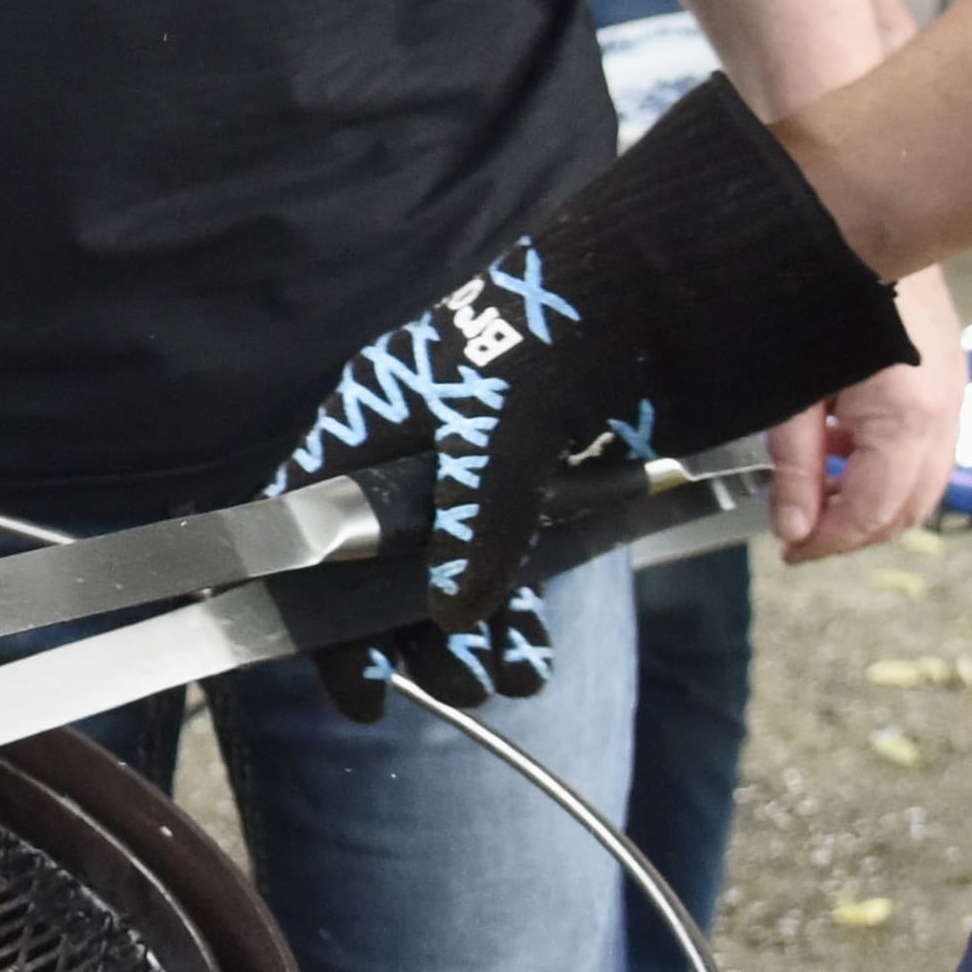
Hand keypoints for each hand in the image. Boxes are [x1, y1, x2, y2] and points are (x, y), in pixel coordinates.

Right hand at [278, 86, 911, 702]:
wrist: (660, 287)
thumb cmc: (556, 329)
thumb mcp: (502, 426)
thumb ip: (473, 519)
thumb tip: (453, 614)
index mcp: (376, 418)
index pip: (311, 520)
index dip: (314, 601)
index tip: (342, 671)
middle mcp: (412, 451)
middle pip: (378, 566)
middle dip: (406, 635)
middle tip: (446, 684)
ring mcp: (471, 474)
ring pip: (446, 576)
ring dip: (467, 639)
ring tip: (496, 681)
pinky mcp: (530, 488)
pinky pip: (504, 567)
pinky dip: (514, 617)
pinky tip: (530, 657)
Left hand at [770, 258, 961, 559]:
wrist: (863, 214)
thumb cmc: (816, 291)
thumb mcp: (792, 389)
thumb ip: (795, 465)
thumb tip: (795, 528)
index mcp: (908, 419)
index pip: (874, 512)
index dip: (830, 542)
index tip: (792, 549)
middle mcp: (945, 411)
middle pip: (909, 506)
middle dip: (857, 529)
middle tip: (804, 532)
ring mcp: (954, 390)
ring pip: (923, 478)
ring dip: (874, 496)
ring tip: (819, 489)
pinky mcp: (947, 370)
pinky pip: (927, 440)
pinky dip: (888, 460)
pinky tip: (843, 442)